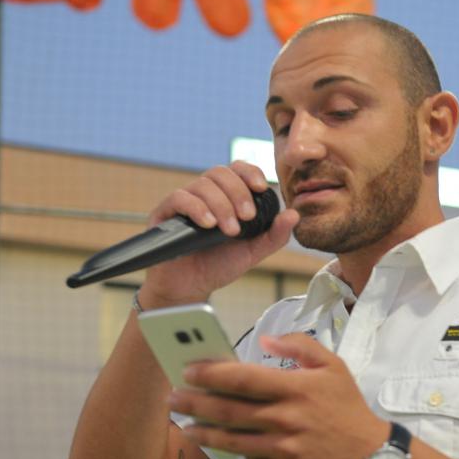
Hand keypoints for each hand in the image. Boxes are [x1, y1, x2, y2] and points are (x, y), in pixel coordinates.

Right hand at [140, 161, 298, 306]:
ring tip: (230, 230)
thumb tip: (294, 214)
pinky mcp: (165, 213)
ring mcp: (184, 202)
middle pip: (220, 172)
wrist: (191, 288)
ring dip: (221, 204)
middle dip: (238, 193)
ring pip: (202, 184)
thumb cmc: (219, 266)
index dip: (249, 172)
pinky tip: (208, 225)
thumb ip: (274, 235)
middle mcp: (204, 194)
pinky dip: (197, 208)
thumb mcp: (253, 252)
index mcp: (225, 196)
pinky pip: (179, 197)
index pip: (237, 169)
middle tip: (247, 218)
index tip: (261, 187)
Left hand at [167, 333, 388, 458]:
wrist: (371, 458)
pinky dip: (236, 454)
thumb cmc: (347, 409)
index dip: (210, 375)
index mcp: (296, 389)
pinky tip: (223, 446)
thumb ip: (299, 347)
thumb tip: (264, 341)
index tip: (187, 371)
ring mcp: (283, 451)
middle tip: (173, 399)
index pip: (242, 380)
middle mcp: (286, 420)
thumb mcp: (333, 367)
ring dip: (204, 434)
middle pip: (228, 412)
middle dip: (195, 404)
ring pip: (232, 442)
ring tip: (186, 426)